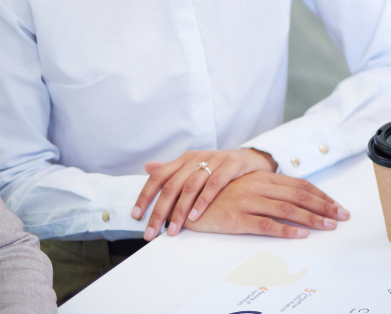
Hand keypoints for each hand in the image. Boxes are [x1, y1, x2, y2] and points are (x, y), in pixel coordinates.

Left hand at [133, 147, 277, 239]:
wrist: (254, 158)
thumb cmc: (222, 168)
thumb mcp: (196, 167)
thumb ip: (173, 169)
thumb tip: (148, 167)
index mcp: (185, 159)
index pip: (158, 177)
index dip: (145, 196)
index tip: (136, 216)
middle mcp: (197, 158)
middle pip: (171, 186)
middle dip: (159, 212)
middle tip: (151, 232)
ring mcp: (215, 159)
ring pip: (190, 186)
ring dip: (179, 211)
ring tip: (173, 230)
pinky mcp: (233, 163)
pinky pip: (214, 184)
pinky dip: (203, 200)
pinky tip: (195, 215)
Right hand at [183, 171, 351, 238]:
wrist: (184, 199)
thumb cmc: (217, 194)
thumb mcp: (246, 186)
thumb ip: (268, 189)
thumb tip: (296, 198)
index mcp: (262, 177)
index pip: (299, 185)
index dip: (321, 195)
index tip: (336, 205)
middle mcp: (258, 186)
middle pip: (299, 196)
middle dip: (324, 206)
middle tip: (342, 217)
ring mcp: (248, 201)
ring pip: (287, 209)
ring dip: (312, 218)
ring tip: (329, 226)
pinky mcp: (236, 218)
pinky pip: (266, 224)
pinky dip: (286, 229)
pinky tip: (300, 234)